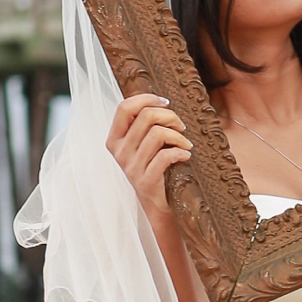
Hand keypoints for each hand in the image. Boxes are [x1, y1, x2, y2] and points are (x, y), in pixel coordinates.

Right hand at [106, 93, 192, 223]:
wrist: (156, 202)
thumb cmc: (153, 165)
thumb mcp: (142, 143)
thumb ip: (143, 124)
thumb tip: (160, 100)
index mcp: (115, 139)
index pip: (124, 108)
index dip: (146, 99)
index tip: (165, 102)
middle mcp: (119, 152)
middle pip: (146, 117)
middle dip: (170, 116)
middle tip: (181, 125)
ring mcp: (131, 167)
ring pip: (157, 134)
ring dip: (178, 135)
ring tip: (185, 142)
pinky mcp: (145, 181)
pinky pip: (166, 156)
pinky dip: (181, 152)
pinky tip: (186, 155)